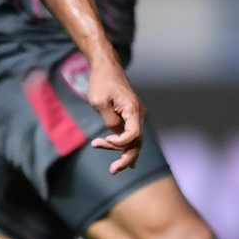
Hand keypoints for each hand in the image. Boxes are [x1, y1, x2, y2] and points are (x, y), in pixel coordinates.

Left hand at [85, 58, 145, 173]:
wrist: (106, 67)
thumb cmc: (102, 82)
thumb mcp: (100, 103)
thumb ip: (109, 122)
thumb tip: (115, 135)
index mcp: (133, 110)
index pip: (132, 136)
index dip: (119, 144)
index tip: (102, 141)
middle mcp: (139, 114)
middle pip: (137, 142)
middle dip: (126, 158)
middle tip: (113, 170)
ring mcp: (136, 116)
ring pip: (135, 140)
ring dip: (123, 152)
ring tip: (114, 168)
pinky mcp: (131, 116)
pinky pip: (132, 135)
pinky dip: (126, 147)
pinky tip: (125, 160)